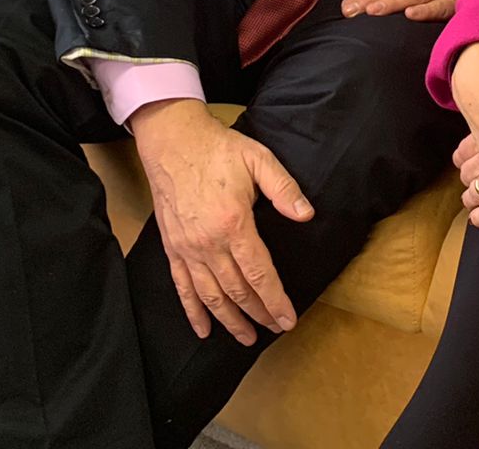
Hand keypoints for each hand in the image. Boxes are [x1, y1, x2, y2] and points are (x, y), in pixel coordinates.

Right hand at [131, 99, 314, 343]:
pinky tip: (203, 329)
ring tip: (246, 338)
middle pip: (237, 290)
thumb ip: (284, 189)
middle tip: (275, 329)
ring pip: (210, 295)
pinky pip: (182, 287)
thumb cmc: (218, 149)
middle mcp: (208, 243)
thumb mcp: (259, 159)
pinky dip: (193, 312)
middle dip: (258, 314)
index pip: (259, 273)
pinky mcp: (172, 247)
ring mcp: (187, 248)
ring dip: (229, 320)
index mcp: (234, 223)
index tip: (288, 320)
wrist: (173, 140)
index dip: (275, 300)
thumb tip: (306, 215)